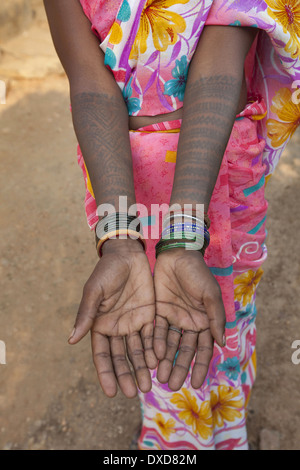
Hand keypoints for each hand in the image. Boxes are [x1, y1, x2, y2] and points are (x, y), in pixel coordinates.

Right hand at [68, 238, 156, 397]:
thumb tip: (71, 341)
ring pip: (138, 352)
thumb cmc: (106, 272)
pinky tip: (157, 363)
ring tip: (147, 386)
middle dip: (126, 375)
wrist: (128, 255)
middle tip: (133, 393)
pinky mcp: (150, 316)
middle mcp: (117, 329)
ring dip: (141, 369)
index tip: (110, 393)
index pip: (102, 355)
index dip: (106, 374)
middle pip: (121, 358)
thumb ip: (86, 316)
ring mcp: (134, 324)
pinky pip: (152, 337)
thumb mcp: (94, 292)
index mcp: (100, 325)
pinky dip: (154, 351)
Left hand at [153, 248, 225, 390]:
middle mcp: (188, 324)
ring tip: (159, 377)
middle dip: (179, 368)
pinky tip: (151, 357)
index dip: (201, 367)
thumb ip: (216, 318)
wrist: (177, 254)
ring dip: (165, 361)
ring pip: (168, 345)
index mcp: (204, 322)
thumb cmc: (198, 273)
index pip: (203, 350)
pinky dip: (154, 344)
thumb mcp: (210, 295)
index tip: (196, 384)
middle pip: (184, 351)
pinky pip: (155, 331)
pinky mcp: (157, 312)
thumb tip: (223, 344)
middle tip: (172, 386)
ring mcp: (172, 319)